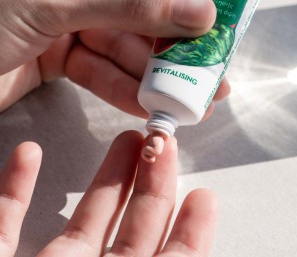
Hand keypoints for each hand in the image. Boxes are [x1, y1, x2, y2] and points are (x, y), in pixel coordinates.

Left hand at [0, 0, 229, 114]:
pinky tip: (153, 106)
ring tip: (195, 94)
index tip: (225, 0)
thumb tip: (202, 11)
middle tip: (214, 61)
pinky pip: (107, 68)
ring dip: (158, 70)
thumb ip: (132, 4)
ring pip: (130, 41)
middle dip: (178, 37)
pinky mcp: (65, 53)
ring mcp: (74, 14)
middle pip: (147, 1)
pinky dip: (129, 88)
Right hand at [0, 131, 216, 255]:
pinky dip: (12, 188)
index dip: (190, 233)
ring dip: (105, 176)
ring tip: (126, 137)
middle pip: (131, 229)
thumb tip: (203, 229)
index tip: (204, 194)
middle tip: (164, 143)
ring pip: (82, 221)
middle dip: (152, 182)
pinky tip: (29, 152)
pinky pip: (2, 223)